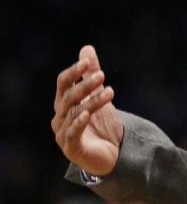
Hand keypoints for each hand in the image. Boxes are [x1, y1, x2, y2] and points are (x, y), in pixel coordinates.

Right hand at [52, 45, 122, 176]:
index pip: (63, 83)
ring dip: (92, 102)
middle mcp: (60, 117)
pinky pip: (72, 134)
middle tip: (102, 75)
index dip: (74, 72)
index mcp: (64, 103)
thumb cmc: (100, 124)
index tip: (88, 62)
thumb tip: (87, 48)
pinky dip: (78, 123)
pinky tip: (87, 114)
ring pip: (75, 113)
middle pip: (69, 97)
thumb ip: (91, 74)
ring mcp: (63, 133)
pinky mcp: (72, 148)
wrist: (110, 154)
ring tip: (110, 92)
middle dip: (85, 85)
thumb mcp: (98, 96)